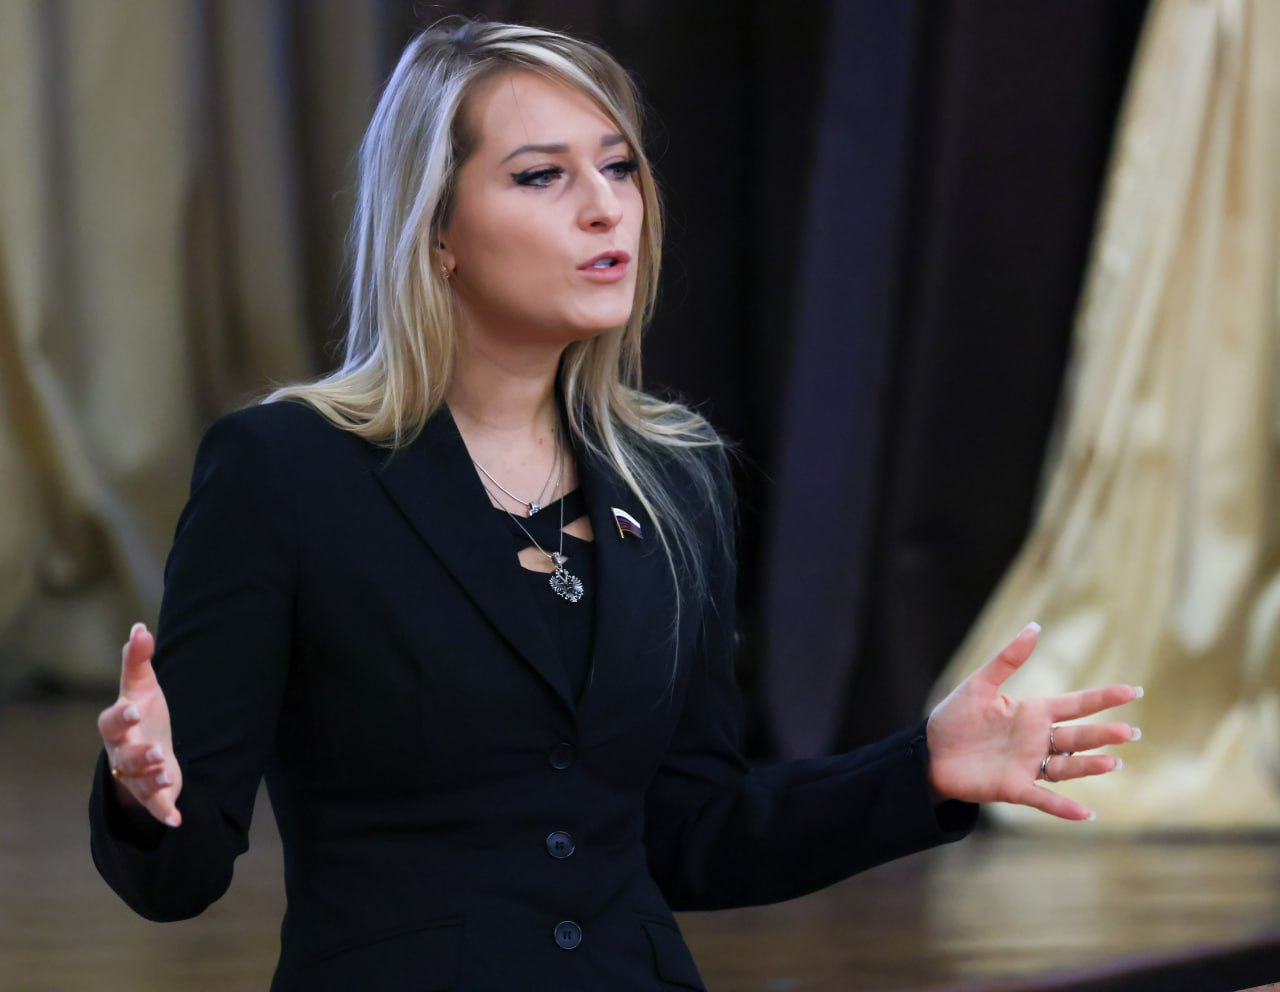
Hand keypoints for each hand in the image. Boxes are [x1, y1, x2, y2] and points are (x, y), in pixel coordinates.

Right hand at [96, 623, 183, 826]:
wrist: (146, 747)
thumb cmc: (141, 713)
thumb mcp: (141, 685)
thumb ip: (137, 659)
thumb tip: (140, 627)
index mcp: (117, 725)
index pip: (111, 721)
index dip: (121, 716)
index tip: (133, 708)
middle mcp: (122, 752)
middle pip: (125, 755)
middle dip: (139, 754)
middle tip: (156, 750)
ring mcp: (136, 774)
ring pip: (140, 780)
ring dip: (152, 778)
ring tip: (166, 772)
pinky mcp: (153, 793)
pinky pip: (156, 806)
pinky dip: (164, 812)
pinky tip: (177, 819)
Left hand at [925, 623, 1139, 820]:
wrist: (929, 752)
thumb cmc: (955, 717)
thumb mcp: (979, 684)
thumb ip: (1007, 659)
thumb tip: (1034, 627)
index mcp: (1032, 713)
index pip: (1075, 704)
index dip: (1103, 698)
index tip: (1133, 690)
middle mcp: (1037, 740)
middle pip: (1078, 736)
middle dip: (1103, 734)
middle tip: (1130, 732)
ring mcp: (1028, 765)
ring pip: (1067, 766)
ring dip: (1089, 765)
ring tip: (1112, 762)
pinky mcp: (1013, 788)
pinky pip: (1043, 798)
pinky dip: (1063, 807)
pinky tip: (1086, 814)